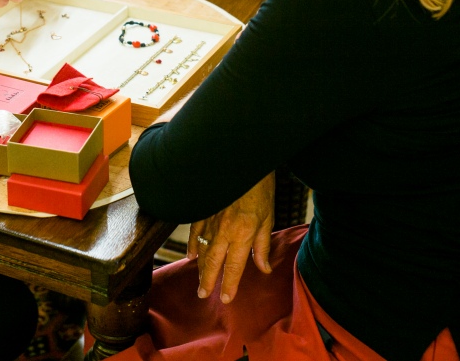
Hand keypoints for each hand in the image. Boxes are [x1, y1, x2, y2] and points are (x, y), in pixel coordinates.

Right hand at [190, 171, 274, 303]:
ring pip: (202, 249)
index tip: (226, 298)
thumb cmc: (259, 189)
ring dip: (200, 267)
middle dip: (208, 280)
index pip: (234, 266)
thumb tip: (263, 268)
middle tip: (203, 294)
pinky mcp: (204, 209)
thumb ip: (262, 246)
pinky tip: (192, 255)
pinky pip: (195, 231)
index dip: (229, 284)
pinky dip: (193, 245)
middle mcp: (224, 230)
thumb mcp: (267, 218)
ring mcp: (211, 220)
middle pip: (213, 261)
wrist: (243, 162)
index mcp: (242, 233)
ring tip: (198, 280)